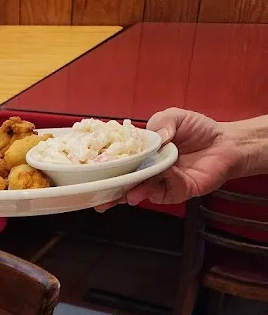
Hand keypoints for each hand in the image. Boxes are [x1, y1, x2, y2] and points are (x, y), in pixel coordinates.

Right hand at [95, 108, 241, 210]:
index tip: (90, 173)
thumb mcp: (174, 116)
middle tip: (99, 197)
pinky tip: (167, 173)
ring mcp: (161, 184)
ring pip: (142, 192)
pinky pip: (167, 191)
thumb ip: (161, 122)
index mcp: (141, 155)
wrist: (225, 143)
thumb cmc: (198, 130)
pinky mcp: (177, 193)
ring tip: (129, 194)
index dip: (104, 169)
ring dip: (134, 192)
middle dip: (110, 192)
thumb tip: (156, 138)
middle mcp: (147, 172)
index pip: (118, 163)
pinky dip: (165, 182)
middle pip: (123, 184)